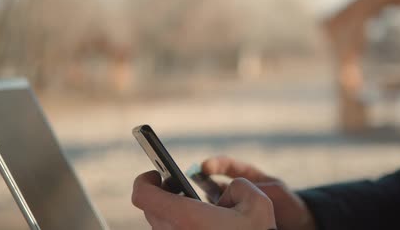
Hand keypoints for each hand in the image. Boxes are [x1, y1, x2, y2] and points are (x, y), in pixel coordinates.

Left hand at [132, 171, 275, 229]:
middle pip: (151, 210)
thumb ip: (237, 186)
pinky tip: (200, 225)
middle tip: (178, 188)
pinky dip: (181, 227)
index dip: (144, 180)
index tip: (156, 174)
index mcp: (187, 218)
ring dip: (172, 214)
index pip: (143, 195)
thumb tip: (228, 194)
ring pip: (161, 226)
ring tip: (193, 209)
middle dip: (162, 195)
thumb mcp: (257, 203)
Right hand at [202, 156, 316, 229]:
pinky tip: (211, 217)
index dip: (216, 164)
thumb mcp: (276, 192)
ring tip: (199, 203)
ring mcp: (236, 206)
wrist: (298, 227)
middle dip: (204, 184)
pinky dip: (215, 215)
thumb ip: (258, 188)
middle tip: (194, 185)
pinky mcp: (235, 219)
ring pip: (216, 201)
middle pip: (216, 184)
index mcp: (251, 176)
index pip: (229, 165)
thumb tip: (235, 191)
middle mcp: (240, 190)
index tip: (204, 167)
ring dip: (208, 202)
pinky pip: (222, 215)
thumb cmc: (290, 206)